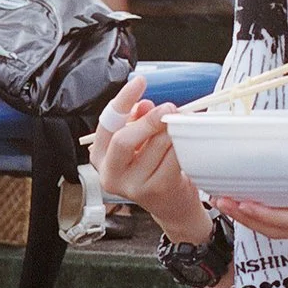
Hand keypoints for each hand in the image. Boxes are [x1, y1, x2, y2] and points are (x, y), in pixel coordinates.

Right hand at [86, 74, 205, 232]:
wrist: (172, 206)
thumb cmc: (155, 170)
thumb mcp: (140, 144)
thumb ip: (138, 124)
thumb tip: (144, 105)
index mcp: (101, 157)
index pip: (107, 123)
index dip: (123, 100)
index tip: (140, 82)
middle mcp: (110, 174)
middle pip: (124, 139)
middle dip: (149, 120)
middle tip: (169, 108)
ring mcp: (132, 186)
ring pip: (154, 146)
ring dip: (171, 130)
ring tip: (181, 124)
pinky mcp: (156, 190)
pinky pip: (172, 158)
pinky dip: (181, 145)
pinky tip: (186, 140)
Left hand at [216, 128, 287, 279]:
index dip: (263, 213)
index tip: (241, 202)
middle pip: (272, 229)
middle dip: (245, 215)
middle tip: (220, 199)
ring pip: (276, 229)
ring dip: (251, 218)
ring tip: (229, 202)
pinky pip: (287, 226)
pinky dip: (267, 217)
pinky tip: (259, 204)